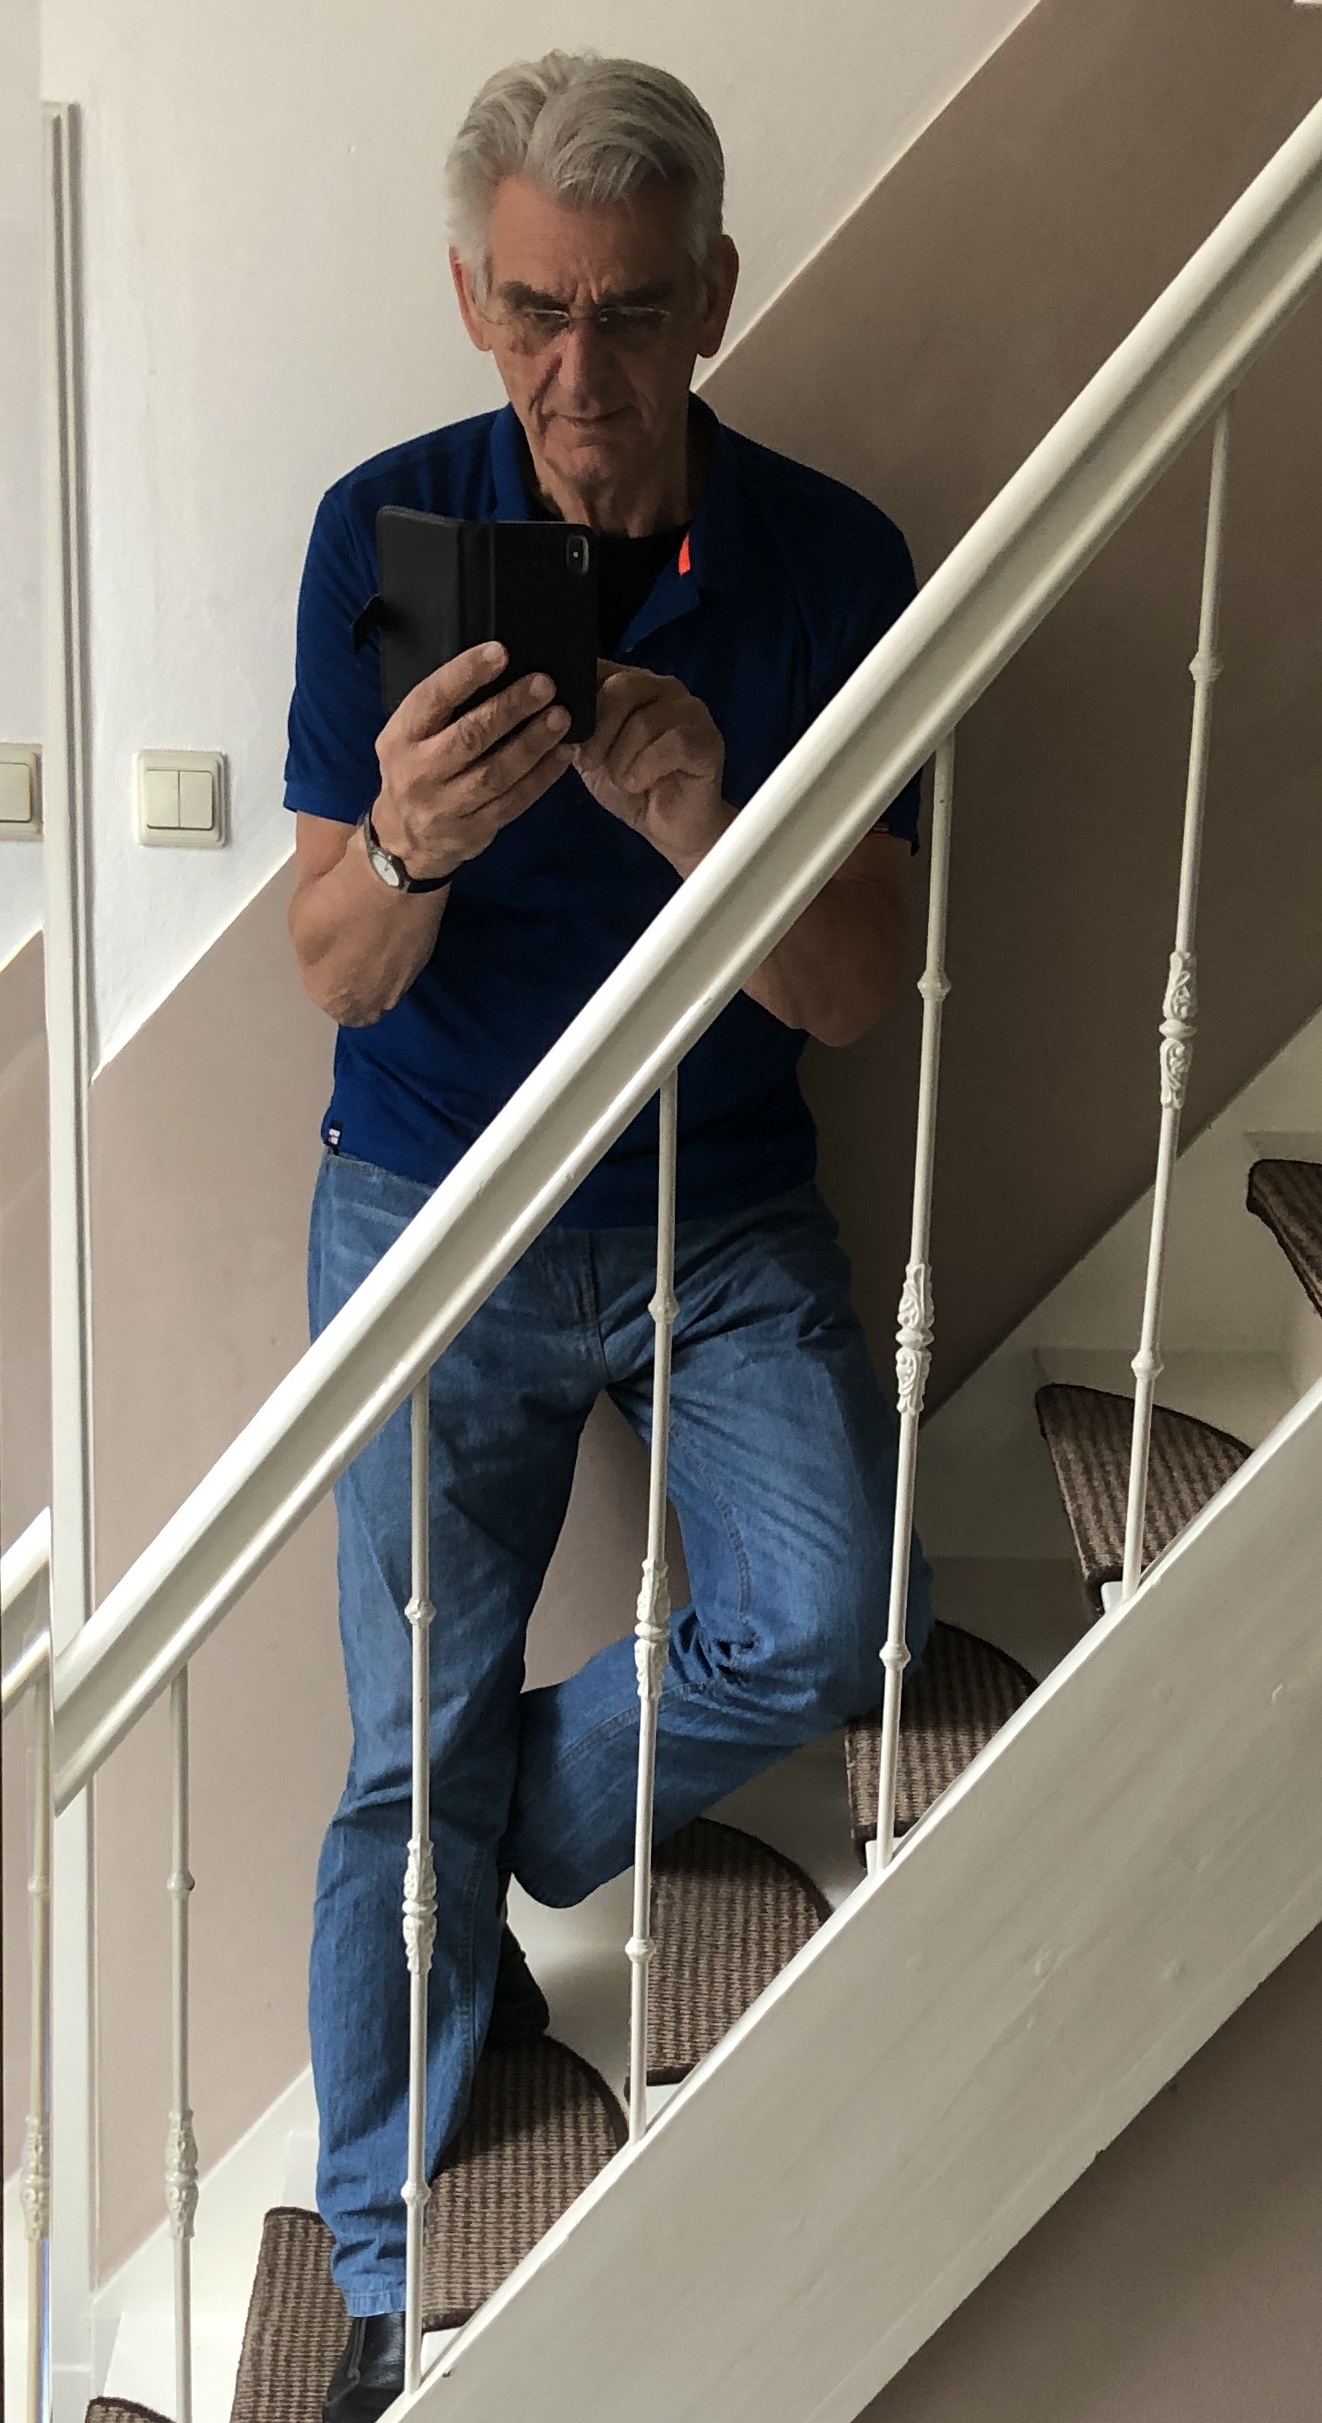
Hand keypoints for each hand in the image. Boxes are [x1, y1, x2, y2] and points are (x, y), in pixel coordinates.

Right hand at [372, 643, 571, 879]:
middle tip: (545, 685)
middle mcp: (420, 771)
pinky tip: (562, 754)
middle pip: (470, 736)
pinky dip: (541, 777)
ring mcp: (447, 805)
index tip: (500, 652)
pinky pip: (513, 802)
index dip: (466, 673)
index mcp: (401, 737)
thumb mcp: (409, 734)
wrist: (404, 839)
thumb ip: (442, 707)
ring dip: (532, 742)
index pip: (433, 698)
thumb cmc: (414, 768)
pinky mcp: (474, 829)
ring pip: (496, 772)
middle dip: (510, 707)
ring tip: (561, 717)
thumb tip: (496, 667)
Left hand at [572, 662, 730, 876]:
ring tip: (621, 780)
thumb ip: (574, 726)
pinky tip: (640, 784)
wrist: (669, 828)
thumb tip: (545, 709)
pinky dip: (645, 769)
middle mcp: (662, 687)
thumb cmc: (631, 786)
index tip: (563, 729)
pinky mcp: (707, 738)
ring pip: (643, 721)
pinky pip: (671, 744)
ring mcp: (689, 709)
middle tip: (589, 762)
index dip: (577, 696)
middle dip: (598, 731)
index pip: (599, 667)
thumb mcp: (588, 754)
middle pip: (620, 687)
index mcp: (631, 683)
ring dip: (621, 759)